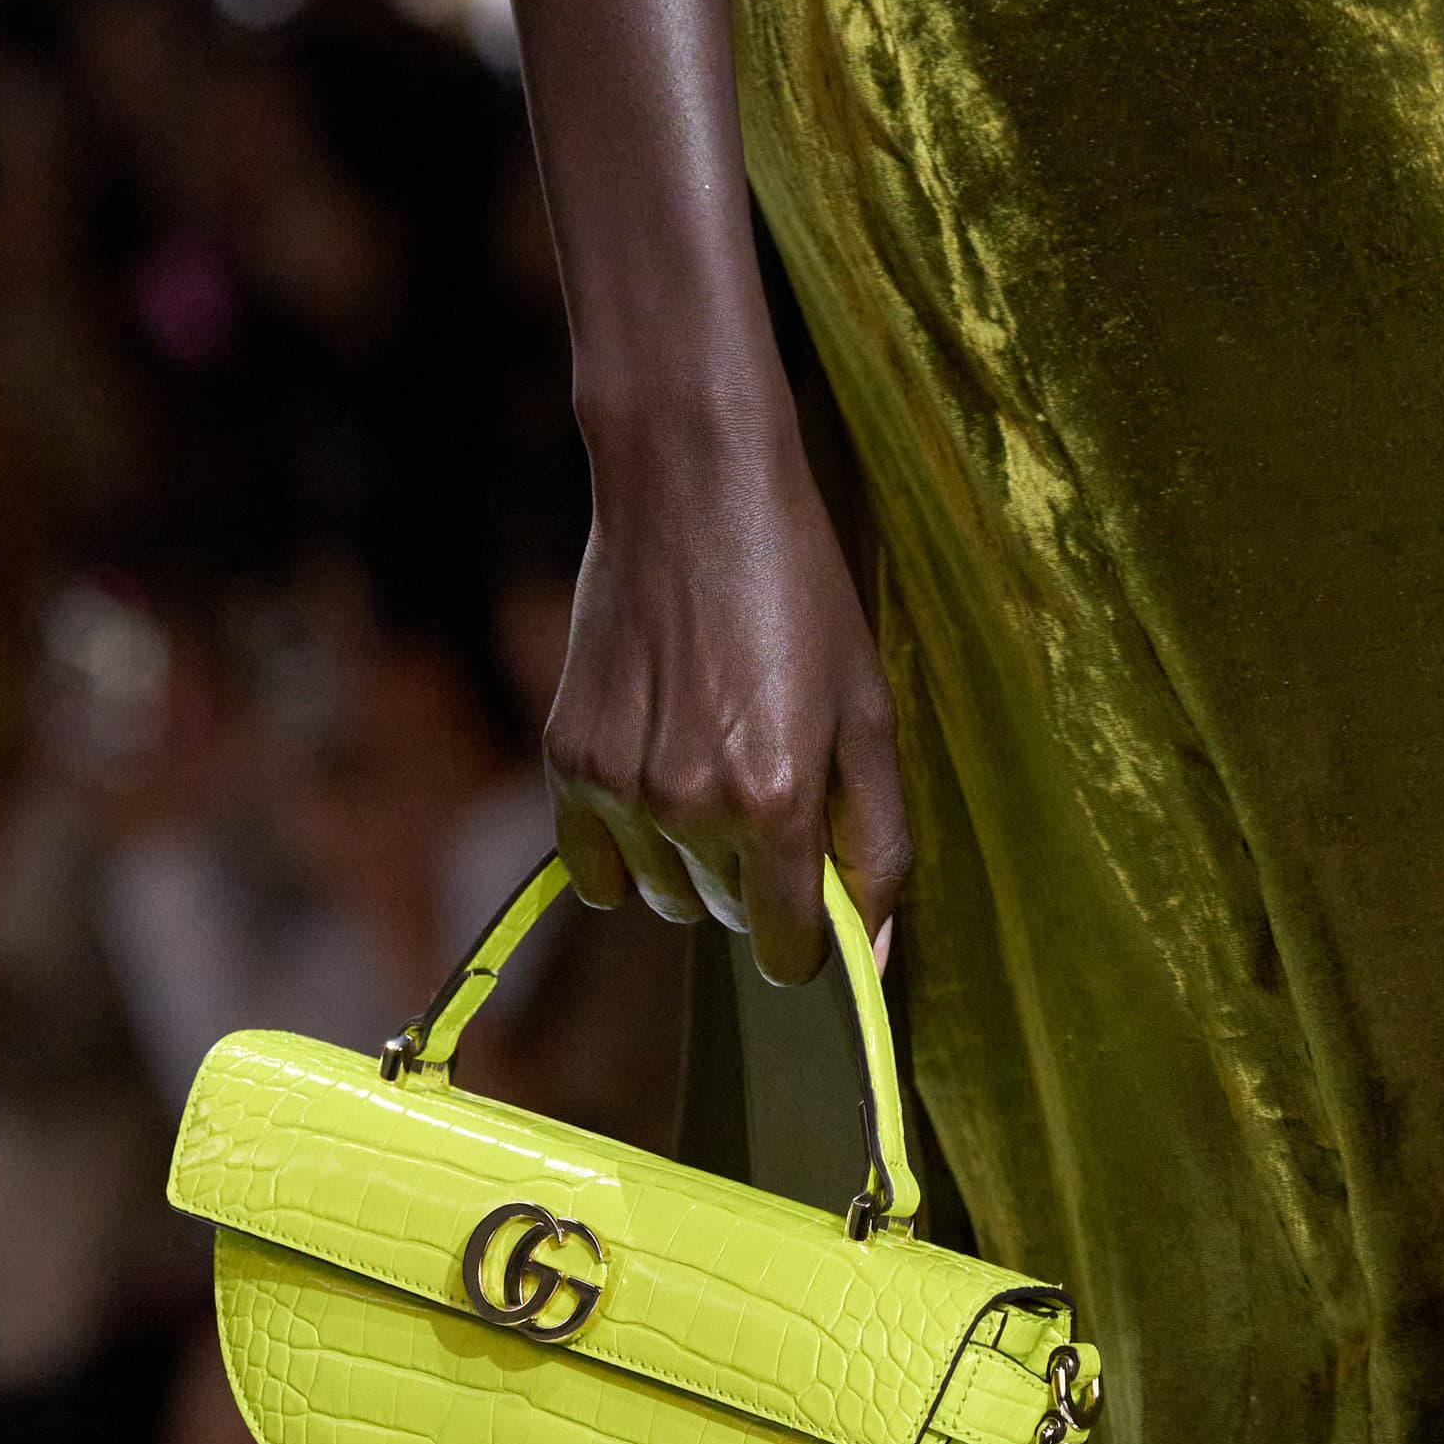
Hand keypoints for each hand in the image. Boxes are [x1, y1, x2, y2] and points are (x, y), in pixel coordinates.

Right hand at [545, 405, 911, 984]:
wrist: (691, 489)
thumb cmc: (798, 591)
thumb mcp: (868, 712)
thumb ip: (877, 842)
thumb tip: (876, 954)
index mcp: (777, 800)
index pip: (788, 948)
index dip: (811, 940)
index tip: (816, 908)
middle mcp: (690, 808)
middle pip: (727, 918)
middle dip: (757, 883)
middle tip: (768, 790)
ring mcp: (618, 788)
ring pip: (662, 896)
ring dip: (692, 862)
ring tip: (710, 766)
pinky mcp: (566, 759)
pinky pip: (593, 868)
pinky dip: (626, 848)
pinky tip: (653, 779)